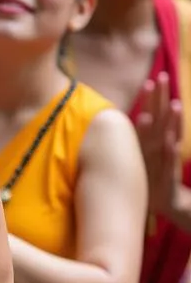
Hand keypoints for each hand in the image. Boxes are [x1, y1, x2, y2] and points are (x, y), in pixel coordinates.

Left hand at [135, 73, 182, 217]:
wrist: (165, 204)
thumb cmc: (148, 177)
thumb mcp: (136, 157)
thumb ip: (130, 141)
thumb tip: (109, 126)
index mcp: (152, 142)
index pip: (153, 116)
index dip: (151, 100)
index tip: (148, 81)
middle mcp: (160, 147)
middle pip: (162, 119)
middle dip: (162, 99)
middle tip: (162, 78)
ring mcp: (166, 161)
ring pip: (170, 138)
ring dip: (172, 121)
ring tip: (174, 104)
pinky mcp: (169, 178)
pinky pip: (170, 164)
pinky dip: (171, 153)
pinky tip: (172, 141)